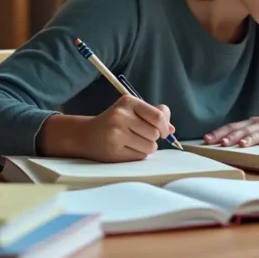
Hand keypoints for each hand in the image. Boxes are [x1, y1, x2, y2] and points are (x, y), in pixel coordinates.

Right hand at [40, 96, 172, 161]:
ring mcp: (116, 134)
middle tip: (142, 135)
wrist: (86, 135)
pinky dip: (139, 154)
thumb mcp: (132, 111)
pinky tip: (127, 148)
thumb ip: (154, 115)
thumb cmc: (115, 122)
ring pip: (150, 146)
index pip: (158, 116)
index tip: (164, 131)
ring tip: (135, 142)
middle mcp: (121, 116)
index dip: (165, 126)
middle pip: (155, 133)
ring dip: (147, 147)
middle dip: (154, 137)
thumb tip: (172, 129)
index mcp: (128, 102)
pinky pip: (140, 156)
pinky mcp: (114, 150)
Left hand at [202, 106, 258, 147]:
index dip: (220, 132)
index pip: (234, 126)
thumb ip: (248, 132)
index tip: (206, 139)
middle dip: (231, 136)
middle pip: (244, 130)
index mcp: (254, 122)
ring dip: (251, 138)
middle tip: (219, 143)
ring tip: (241, 145)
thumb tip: (227, 140)